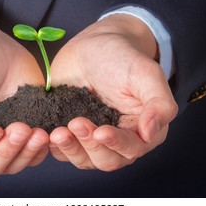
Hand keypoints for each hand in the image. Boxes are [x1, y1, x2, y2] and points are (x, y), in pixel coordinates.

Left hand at [49, 14, 177, 170]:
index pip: (132, 148)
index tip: (100, 132)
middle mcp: (119, 139)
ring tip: (58, 132)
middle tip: (76, 123)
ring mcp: (93, 138)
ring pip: (84, 160)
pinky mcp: (72, 133)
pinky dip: (55, 147)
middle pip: (107, 160)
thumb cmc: (122, 56)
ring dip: (70, 149)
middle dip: (90, 146)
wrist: (92, 45)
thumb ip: (159, 103)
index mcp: (142, 129)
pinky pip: (63, 150)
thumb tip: (150, 133)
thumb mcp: (146, 73)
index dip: (117, 144)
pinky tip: (46, 134)